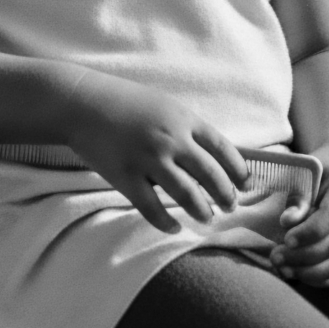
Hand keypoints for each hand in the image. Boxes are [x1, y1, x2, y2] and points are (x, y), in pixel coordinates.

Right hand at [69, 73, 249, 233]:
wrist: (82, 103)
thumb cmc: (124, 101)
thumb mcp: (163, 104)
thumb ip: (186, 127)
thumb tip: (211, 155)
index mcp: (183, 118)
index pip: (222, 148)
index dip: (238, 170)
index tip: (245, 184)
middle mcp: (171, 139)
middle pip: (210, 175)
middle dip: (226, 195)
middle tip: (230, 206)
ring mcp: (148, 160)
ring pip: (187, 195)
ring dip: (202, 211)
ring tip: (207, 218)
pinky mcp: (127, 177)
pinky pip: (153, 208)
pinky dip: (167, 222)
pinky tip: (174, 226)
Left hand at [268, 163, 328, 287]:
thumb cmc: (321, 173)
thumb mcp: (309, 173)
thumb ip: (298, 196)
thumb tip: (286, 222)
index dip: (308, 232)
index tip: (285, 239)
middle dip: (302, 256)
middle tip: (275, 257)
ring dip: (308, 272)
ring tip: (282, 269)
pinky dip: (318, 280)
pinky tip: (297, 274)